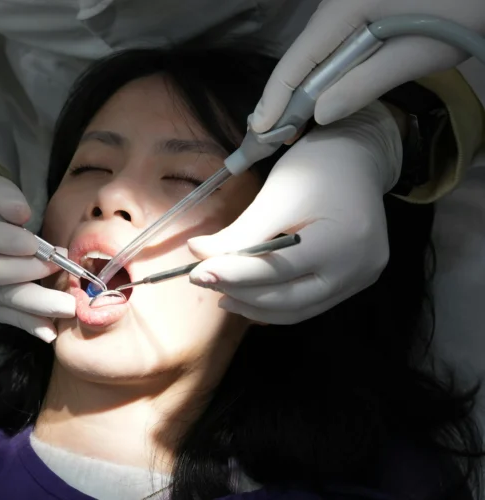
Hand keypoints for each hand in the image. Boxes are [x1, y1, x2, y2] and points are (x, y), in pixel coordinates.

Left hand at [187, 102, 402, 323]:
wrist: (357, 156)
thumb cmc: (315, 168)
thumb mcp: (274, 197)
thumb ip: (239, 233)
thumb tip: (198, 255)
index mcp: (342, 240)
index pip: (277, 269)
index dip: (233, 275)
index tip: (195, 273)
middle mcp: (359, 268)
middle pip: (289, 300)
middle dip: (241, 294)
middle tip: (204, 281)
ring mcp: (360, 279)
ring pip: (297, 310)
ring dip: (254, 306)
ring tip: (221, 291)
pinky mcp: (355, 282)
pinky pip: (308, 304)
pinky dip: (275, 303)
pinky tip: (247, 294)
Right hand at [250, 0, 484, 130]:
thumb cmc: (465, 12)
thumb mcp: (419, 55)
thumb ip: (365, 84)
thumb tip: (319, 114)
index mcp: (348, 8)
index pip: (298, 59)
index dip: (275, 98)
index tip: (260, 131)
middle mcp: (340, 1)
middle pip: (301, 54)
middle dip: (282, 96)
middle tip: (266, 135)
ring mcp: (349, 2)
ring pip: (314, 49)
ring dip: (300, 86)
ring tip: (284, 121)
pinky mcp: (362, 5)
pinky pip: (331, 42)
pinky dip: (319, 71)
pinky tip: (315, 93)